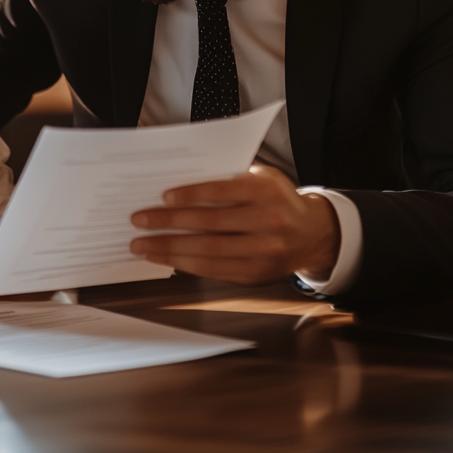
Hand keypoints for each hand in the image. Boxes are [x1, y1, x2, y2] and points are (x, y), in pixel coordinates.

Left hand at [129, 164, 339, 284]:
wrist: (312, 233)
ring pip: (208, 251)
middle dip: (169, 223)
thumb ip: (228, 178)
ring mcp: (264, 252)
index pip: (222, 192)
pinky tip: (164, 258)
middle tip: (139, 220)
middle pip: (210, 224)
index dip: (191, 195)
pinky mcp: (256, 275)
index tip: (164, 197)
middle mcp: (268, 222)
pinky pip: (215, 270)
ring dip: (169, 249)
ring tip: (142, 245)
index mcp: (266, 191)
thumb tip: (178, 185)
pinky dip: (185, 265)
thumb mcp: (260, 177)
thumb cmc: (275, 199)